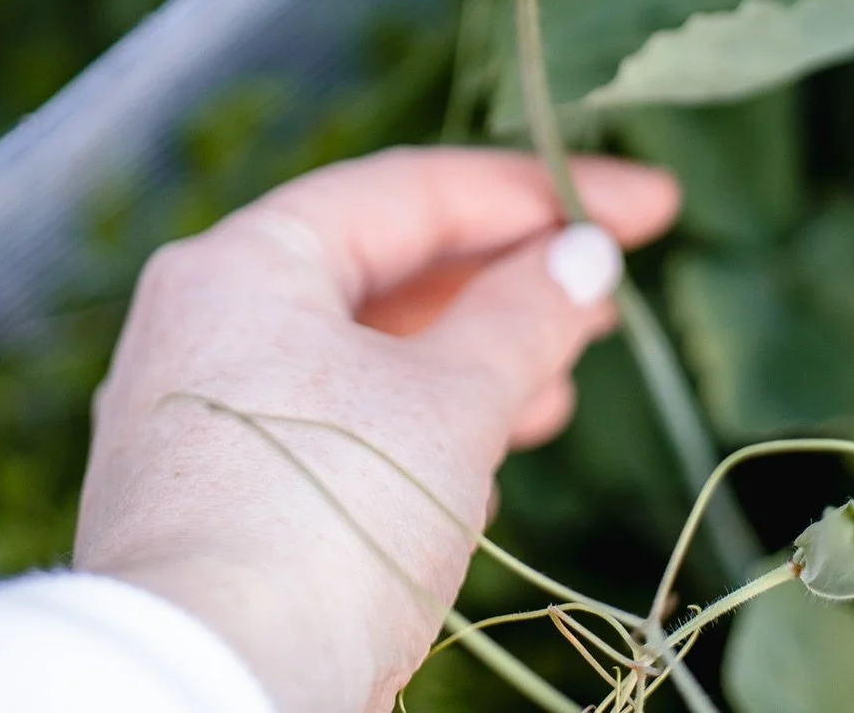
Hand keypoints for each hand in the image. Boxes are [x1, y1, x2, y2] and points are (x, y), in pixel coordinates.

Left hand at [73, 147, 678, 712]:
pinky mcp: (220, 491)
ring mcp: (206, 407)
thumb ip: (522, 317)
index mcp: (245, 260)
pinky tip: (483, 457)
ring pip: (362, 351)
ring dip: (469, 357)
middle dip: (504, 279)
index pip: (408, 190)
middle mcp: (208, 316)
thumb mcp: (448, 404)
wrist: (209, 691)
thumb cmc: (326, 519)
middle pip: (383, 267)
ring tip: (562, 375)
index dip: (535, 192)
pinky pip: (335, 421)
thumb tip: (582, 256)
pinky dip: (415, 424)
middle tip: (608, 290)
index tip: (646, 206)